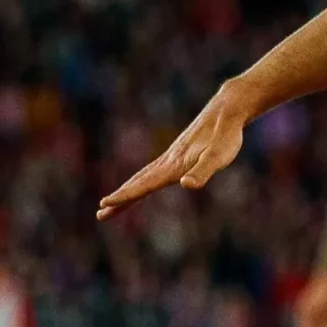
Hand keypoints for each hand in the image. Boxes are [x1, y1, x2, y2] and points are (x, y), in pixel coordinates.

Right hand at [98, 82, 253, 218]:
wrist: (226, 111)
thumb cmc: (226, 137)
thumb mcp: (219, 157)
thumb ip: (203, 171)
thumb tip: (186, 185)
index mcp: (173, 165)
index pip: (144, 184)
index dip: (125, 196)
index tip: (104, 205)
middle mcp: (167, 161)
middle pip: (138, 183)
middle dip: (120, 199)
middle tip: (101, 215)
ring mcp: (171, 157)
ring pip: (143, 176)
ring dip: (128, 190)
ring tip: (112, 203)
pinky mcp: (178, 154)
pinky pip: (153, 171)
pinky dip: (141, 181)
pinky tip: (142, 183)